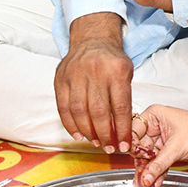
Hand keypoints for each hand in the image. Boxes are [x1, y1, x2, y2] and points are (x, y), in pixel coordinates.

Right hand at [54, 13, 133, 151]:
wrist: (92, 40)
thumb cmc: (112, 61)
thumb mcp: (127, 74)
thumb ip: (124, 99)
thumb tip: (122, 131)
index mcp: (116, 71)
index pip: (120, 107)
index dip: (121, 130)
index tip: (123, 144)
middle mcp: (95, 72)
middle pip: (98, 111)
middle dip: (104, 135)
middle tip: (108, 147)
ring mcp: (75, 74)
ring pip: (79, 111)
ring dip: (87, 132)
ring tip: (95, 142)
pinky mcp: (60, 78)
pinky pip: (63, 106)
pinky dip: (70, 124)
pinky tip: (78, 135)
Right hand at [131, 105, 187, 186]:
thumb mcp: (177, 147)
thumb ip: (159, 164)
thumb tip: (145, 177)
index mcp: (155, 116)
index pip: (134, 132)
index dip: (131, 148)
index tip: (131, 161)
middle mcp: (156, 126)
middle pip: (141, 149)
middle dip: (141, 167)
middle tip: (139, 182)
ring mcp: (163, 139)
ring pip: (150, 159)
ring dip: (148, 174)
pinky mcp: (170, 151)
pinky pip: (159, 164)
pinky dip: (157, 174)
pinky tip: (154, 185)